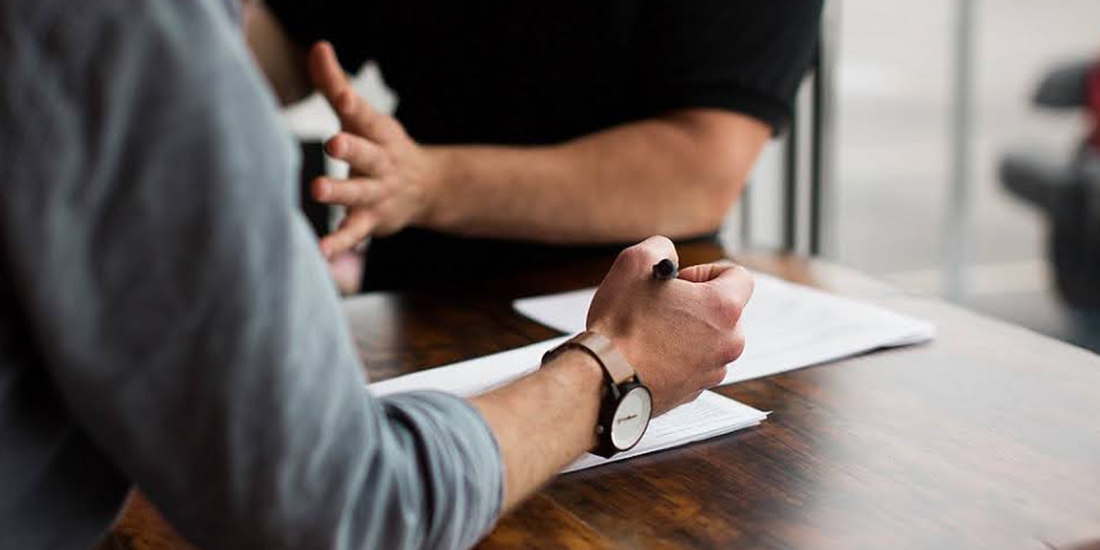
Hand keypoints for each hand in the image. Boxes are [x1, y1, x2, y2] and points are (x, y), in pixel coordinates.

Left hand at [307, 41, 443, 256]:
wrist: (427, 189)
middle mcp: (381, 163)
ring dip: (340, 192)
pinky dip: (340, 242)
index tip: (344, 97)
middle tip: (334, 142)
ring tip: (318, 189)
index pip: (366, 117)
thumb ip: (336, 85)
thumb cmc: (380, 146)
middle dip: (352, 149)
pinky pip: (355, 233)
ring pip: (359, 193)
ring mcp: (379, 193)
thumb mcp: (363, 116)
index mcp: (379, 134)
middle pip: (367, 155)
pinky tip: (321, 251)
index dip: (355, 105)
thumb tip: (318, 47)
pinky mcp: (372, 220)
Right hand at [586, 237, 752, 415]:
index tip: (681, 281)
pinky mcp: (695, 390)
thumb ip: (661, 248)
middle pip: (723, 311)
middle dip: (694, 304)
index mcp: (722, 308)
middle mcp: (728, 342)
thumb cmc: (620, 325)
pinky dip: (676, 356)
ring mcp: (713, 370)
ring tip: (650, 331)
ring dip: (685, 331)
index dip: (707, 271)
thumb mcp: (634, 262)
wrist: (603, 379)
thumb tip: (668, 258)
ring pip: (707, 339)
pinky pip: (693, 364)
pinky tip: (647, 353)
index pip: (738, 276)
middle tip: (661, 305)